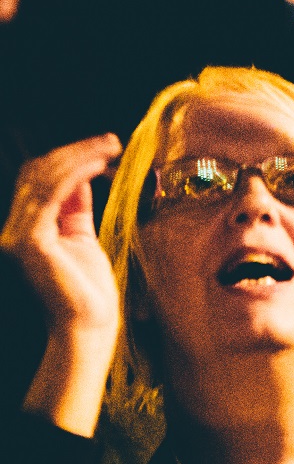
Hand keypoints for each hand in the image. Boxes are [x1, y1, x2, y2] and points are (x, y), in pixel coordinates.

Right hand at [1, 135, 121, 337]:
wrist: (87, 322)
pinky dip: (76, 174)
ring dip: (80, 156)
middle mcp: (11, 231)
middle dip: (75, 151)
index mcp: (21, 229)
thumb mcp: (80, 235)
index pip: (35, 180)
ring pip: (43, 178)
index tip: (102, 147)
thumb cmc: (87, 285)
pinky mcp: (29, 242)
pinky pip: (51, 195)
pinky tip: (99, 165)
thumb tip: (81, 175)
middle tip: (111, 141)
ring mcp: (16, 236)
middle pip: (36, 173)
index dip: (67, 157)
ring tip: (111, 147)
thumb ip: (75, 207)